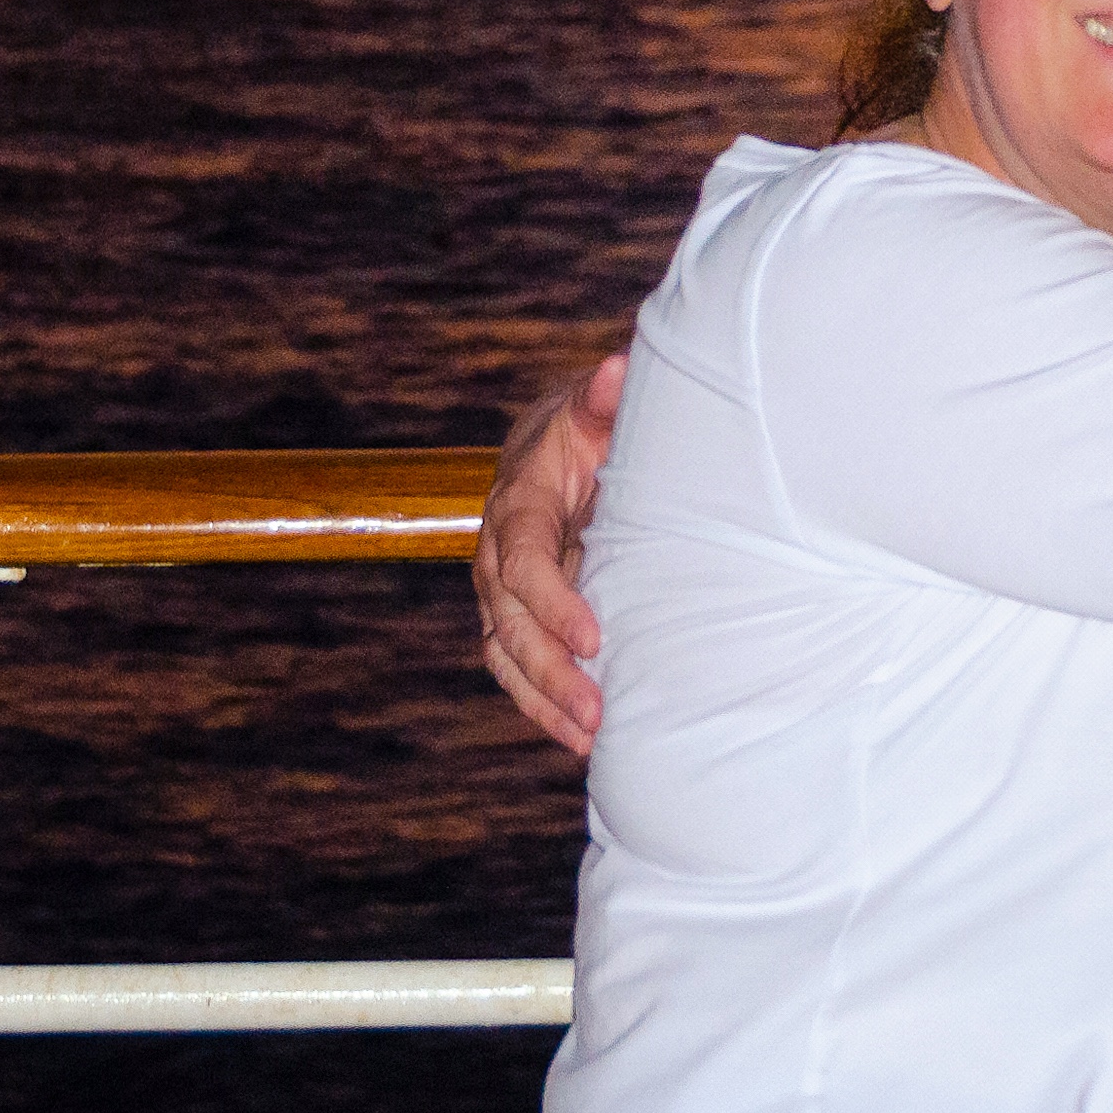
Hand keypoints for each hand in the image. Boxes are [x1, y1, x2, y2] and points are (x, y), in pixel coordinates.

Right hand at [475, 350, 623, 754]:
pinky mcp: (516, 616)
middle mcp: (497, 552)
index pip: (521, 561)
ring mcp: (502, 592)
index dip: (551, 601)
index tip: (593, 638)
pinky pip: (516, 668)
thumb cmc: (589, 425)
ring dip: (544, 701)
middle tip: (598, 711)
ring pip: (505, 655)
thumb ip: (603, 396)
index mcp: (518, 503)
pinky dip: (542, 706)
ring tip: (589, 739)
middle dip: (549, 671)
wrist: (562, 444)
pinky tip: (582, 741)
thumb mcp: (595, 406)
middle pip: (508, 623)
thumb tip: (616, 371)